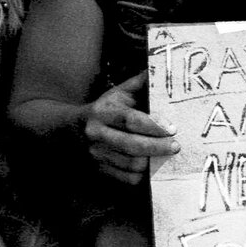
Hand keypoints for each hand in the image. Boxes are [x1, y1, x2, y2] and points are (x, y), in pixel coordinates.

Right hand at [80, 71, 176, 185]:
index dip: (154, 125)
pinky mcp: (99, 169)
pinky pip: (127, 179)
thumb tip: (161, 68)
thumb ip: (139, 83)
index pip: (130, 120)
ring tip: (165, 155)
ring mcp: (96, 154)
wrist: (69, 131)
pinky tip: (150, 166)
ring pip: (132, 165)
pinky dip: (142, 175)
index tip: (173, 128)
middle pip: (133, 146)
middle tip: (176, 145)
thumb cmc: (103, 109)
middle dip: (158, 147)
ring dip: (152, 161)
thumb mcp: (117, 93)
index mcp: (102, 112)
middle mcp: (96, 134)